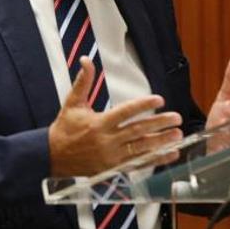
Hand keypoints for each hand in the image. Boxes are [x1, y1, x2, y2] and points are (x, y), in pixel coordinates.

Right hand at [48, 57, 183, 177]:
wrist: (52, 157)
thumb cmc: (64, 129)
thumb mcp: (72, 103)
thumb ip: (83, 82)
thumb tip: (86, 60)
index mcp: (99, 123)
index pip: (125, 112)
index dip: (143, 105)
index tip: (159, 100)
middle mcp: (107, 141)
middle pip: (138, 130)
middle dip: (159, 124)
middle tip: (176, 118)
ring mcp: (112, 157)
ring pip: (141, 148)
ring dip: (161, 142)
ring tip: (178, 135)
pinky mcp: (114, 169)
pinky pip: (139, 164)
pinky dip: (156, 160)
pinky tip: (170, 154)